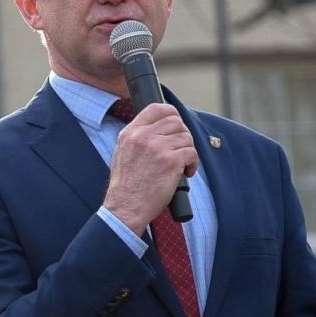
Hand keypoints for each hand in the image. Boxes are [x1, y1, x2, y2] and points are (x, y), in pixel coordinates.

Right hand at [103, 103, 197, 232]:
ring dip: (188, 151)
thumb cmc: (126, 186)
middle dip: (182, 135)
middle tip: (180, 150)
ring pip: (186, 137)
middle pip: (175, 121)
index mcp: (130, 133)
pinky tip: (185, 173)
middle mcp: (142, 137)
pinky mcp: (170, 161)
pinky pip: (192, 153)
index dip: (171, 113)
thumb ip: (138, 138)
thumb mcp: (122, 154)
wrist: (125, 207)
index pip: (156, 108)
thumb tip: (160, 128)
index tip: (176, 125)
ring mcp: (157, 148)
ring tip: (181, 165)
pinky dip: (193, 164)